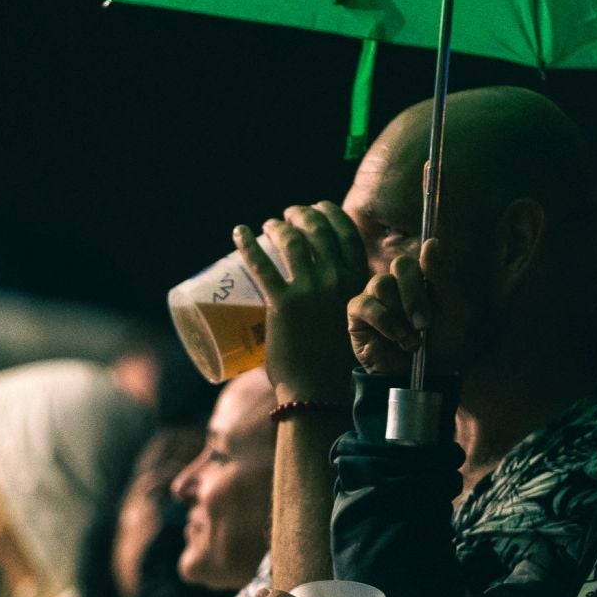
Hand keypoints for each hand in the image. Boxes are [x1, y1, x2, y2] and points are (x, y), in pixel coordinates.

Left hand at [234, 201, 367, 403]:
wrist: (319, 388)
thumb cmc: (334, 358)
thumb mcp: (353, 317)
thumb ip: (345, 297)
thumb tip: (328, 282)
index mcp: (358, 281)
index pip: (346, 232)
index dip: (331, 214)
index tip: (318, 207)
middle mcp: (337, 279)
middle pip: (317, 229)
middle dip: (300, 214)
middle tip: (287, 216)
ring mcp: (309, 290)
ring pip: (290, 240)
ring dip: (276, 225)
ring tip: (267, 225)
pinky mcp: (282, 303)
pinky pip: (261, 264)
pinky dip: (248, 243)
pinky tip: (239, 232)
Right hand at [346, 238, 441, 376]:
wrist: (423, 377)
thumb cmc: (441, 343)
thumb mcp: (453, 310)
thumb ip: (442, 277)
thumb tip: (432, 242)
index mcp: (421, 277)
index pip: (420, 256)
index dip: (426, 267)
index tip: (436, 288)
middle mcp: (396, 281)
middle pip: (400, 265)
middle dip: (415, 295)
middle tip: (425, 324)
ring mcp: (374, 295)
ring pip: (382, 284)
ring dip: (401, 315)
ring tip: (412, 340)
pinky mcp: (357, 313)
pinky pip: (367, 305)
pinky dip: (385, 322)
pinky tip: (396, 339)